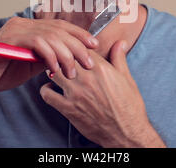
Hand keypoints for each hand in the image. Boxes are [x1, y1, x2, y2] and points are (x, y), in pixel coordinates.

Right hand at [0, 17, 98, 96]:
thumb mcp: (31, 64)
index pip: (59, 26)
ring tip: (73, 71)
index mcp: (29, 27)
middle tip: (89, 61)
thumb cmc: (1, 72)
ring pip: (50, 36)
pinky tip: (55, 70)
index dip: (78, 34)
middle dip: (77, 45)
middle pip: (58, 30)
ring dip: (66, 54)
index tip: (93, 44)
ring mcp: (15, 29)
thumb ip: (47, 57)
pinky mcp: (9, 40)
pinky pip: (37, 43)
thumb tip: (70, 57)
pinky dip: (49, 56)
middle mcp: (23, 23)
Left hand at [39, 40, 165, 147]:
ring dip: (53, 70)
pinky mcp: (68, 109)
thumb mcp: (127, 78)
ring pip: (53, 72)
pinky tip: (53, 89)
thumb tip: (121, 42)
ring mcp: (75, 94)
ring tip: (56, 71)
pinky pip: (47, 94)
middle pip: (63, 57)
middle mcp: (86, 79)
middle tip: (61, 58)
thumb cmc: (129, 106)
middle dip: (62, 55)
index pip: (80, 47)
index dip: (76, 45)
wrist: (127, 133)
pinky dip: (46, 90)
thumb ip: (119, 58)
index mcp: (101, 68)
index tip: (75, 48)